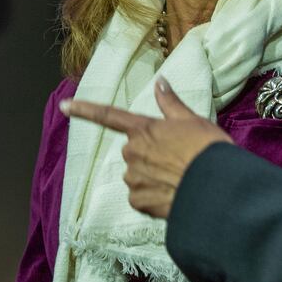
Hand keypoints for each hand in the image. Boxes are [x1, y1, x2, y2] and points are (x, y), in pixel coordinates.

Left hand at [62, 79, 232, 217]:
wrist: (216, 188)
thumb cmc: (207, 150)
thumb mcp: (192, 120)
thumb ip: (170, 102)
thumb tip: (160, 80)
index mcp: (143, 129)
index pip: (108, 115)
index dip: (85, 109)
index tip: (64, 106)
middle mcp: (132, 152)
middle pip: (133, 151)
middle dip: (149, 155)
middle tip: (177, 159)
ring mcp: (132, 177)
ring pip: (137, 175)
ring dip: (152, 177)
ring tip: (179, 178)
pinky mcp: (138, 201)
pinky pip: (141, 197)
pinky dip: (153, 197)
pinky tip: (173, 194)